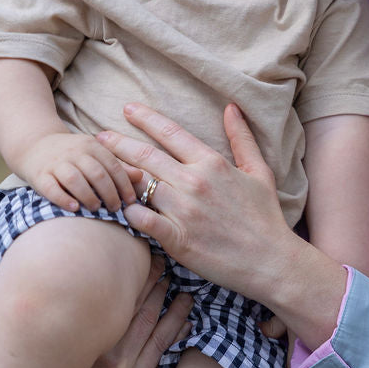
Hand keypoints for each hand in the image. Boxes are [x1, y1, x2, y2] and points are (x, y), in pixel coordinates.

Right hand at [16, 131, 137, 212]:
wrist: (34, 144)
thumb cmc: (72, 154)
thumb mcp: (94, 154)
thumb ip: (117, 165)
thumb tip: (141, 177)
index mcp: (91, 146)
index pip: (112, 165)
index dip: (124, 184)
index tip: (131, 201)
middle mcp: (74, 152)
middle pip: (96, 173)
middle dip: (109, 193)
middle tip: (115, 209)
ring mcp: (56, 163)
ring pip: (75, 179)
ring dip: (88, 196)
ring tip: (96, 209)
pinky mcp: (40, 174)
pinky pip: (51, 187)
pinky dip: (63, 198)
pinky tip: (74, 208)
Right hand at [65, 260, 191, 367]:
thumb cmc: (56, 358)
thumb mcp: (70, 331)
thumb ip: (94, 306)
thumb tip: (116, 273)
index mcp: (96, 346)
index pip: (128, 304)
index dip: (145, 279)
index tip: (155, 261)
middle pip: (147, 319)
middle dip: (161, 293)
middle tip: (171, 274)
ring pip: (160, 341)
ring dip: (176, 316)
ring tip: (186, 298)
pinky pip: (159, 365)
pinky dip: (173, 343)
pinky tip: (182, 327)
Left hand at [97, 102, 294, 300]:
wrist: (271, 260)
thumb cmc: (266, 217)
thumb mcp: (259, 171)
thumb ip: (242, 138)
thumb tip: (230, 107)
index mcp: (211, 163)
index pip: (170, 132)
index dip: (145, 118)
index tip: (127, 109)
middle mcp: (193, 182)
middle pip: (145, 155)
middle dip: (117, 143)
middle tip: (97, 137)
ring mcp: (183, 210)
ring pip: (139, 185)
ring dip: (117, 175)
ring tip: (99, 170)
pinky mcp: (177, 239)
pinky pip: (142, 220)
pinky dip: (126, 212)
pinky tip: (115, 207)